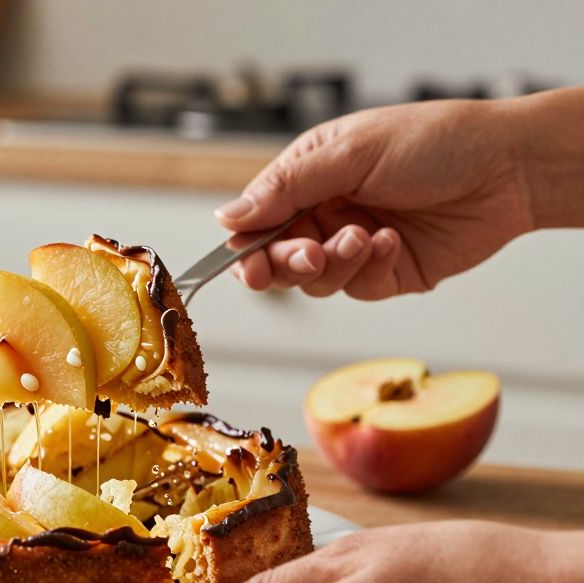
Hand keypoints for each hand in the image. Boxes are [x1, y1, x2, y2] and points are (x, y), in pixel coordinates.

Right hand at [216, 98, 537, 299]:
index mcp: (308, 175)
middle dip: (287, 262)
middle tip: (306, 256)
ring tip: (365, 236)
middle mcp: (326, 211)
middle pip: (278, 257)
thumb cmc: (437, 142)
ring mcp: (353, 245)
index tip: (245, 260)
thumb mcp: (350, 154)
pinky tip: (392, 241)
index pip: (256, 218)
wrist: (509, 169)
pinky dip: (370, 268)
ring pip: (314, 280)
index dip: (245, 244)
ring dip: (334, 263)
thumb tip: (227, 216)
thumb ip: (286, 188)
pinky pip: (357, 287)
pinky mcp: (386, 273)